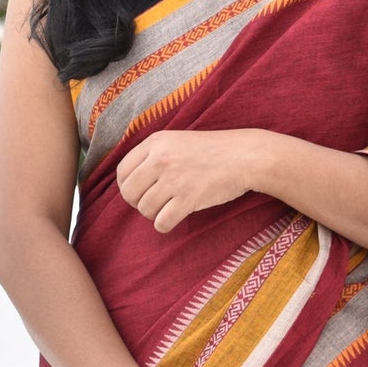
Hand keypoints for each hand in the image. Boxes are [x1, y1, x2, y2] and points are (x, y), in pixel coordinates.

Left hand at [116, 127, 267, 232]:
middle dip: (138, 203)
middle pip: (129, 193)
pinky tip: (175, 218)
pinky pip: (161, 222)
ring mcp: (174, 179)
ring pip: (145, 209)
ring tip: (169, 208)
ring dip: (154, 214)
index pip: (122, 172)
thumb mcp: (178, 141)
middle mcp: (160, 159)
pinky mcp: (188, 198)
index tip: (140, 192)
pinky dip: (165, 225)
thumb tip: (131, 181)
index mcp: (156, 143)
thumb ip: (154, 155)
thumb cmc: (213, 151)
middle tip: (154, 203)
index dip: (127, 187)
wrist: (245, 156)